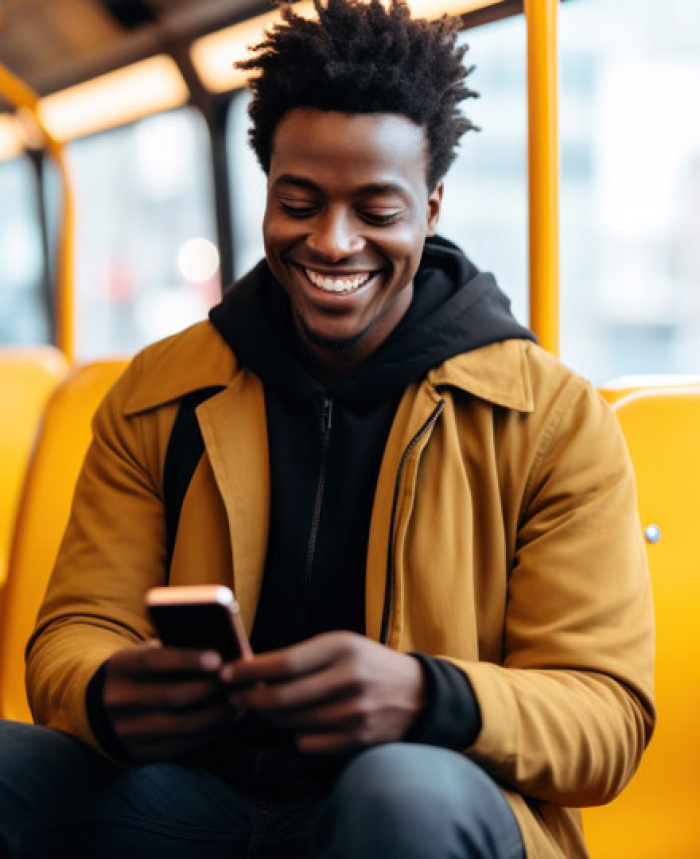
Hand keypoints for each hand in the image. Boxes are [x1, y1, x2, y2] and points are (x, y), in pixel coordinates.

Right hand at [102, 641, 235, 762]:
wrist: (101, 710)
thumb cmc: (139, 672)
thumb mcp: (144, 654)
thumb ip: (172, 650)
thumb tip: (219, 650)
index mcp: (120, 667)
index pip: (153, 661)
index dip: (186, 659)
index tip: (218, 658)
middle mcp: (119, 701)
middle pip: (172, 696)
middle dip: (212, 688)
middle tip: (241, 679)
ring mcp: (127, 731)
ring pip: (181, 725)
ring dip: (217, 713)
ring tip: (241, 699)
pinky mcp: (138, 754)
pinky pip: (181, 745)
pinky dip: (209, 731)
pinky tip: (228, 718)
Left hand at [220, 632, 426, 753]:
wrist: (418, 694)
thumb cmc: (367, 664)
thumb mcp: (341, 644)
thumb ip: (302, 655)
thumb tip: (250, 669)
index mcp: (343, 647)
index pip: (285, 662)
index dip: (249, 671)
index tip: (226, 673)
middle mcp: (350, 678)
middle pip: (282, 697)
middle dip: (249, 699)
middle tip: (233, 697)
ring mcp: (355, 712)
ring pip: (291, 722)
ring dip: (269, 717)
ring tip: (264, 708)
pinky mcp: (358, 739)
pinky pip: (308, 742)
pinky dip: (296, 734)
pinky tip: (298, 723)